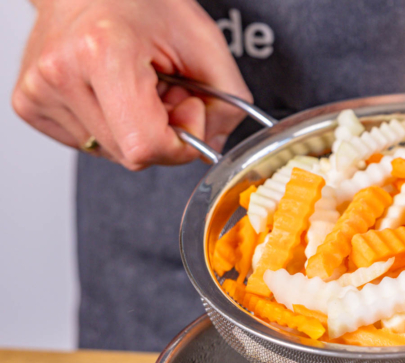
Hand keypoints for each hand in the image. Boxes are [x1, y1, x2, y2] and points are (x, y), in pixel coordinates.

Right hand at [12, 0, 250, 169]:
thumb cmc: (142, 1)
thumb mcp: (205, 42)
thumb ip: (226, 102)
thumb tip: (214, 147)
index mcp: (102, 53)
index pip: (146, 146)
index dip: (180, 143)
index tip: (188, 107)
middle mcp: (61, 72)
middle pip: (131, 155)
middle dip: (163, 134)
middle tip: (164, 90)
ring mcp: (38, 90)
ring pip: (112, 154)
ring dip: (137, 129)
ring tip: (136, 84)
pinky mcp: (28, 104)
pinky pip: (89, 144)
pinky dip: (112, 126)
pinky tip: (112, 92)